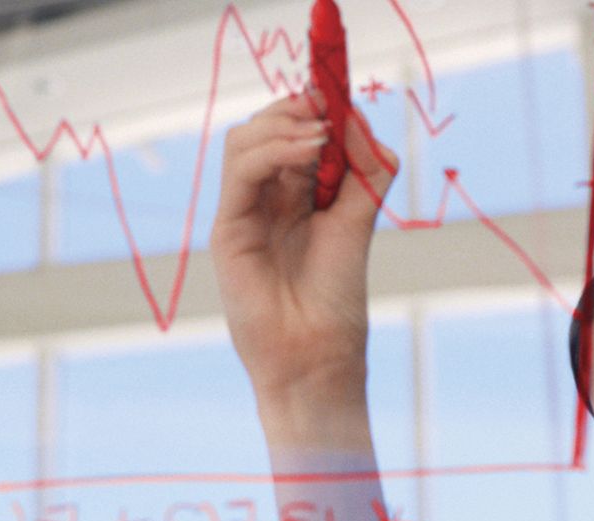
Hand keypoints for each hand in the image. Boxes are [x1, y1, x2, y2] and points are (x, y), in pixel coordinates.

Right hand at [210, 92, 398, 411]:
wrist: (317, 355)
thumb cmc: (337, 301)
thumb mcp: (361, 224)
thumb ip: (365, 173)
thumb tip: (358, 120)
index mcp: (296, 196)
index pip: (294, 132)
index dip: (314, 106)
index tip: (340, 93)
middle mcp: (266, 199)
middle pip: (265, 126)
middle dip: (298, 107)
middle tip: (330, 106)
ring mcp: (243, 212)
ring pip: (245, 139)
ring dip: (285, 124)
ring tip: (322, 136)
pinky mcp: (228, 229)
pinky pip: (241, 170)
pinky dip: (275, 150)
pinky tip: (310, 152)